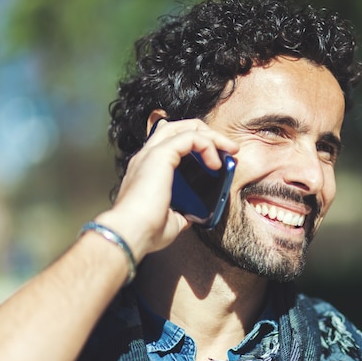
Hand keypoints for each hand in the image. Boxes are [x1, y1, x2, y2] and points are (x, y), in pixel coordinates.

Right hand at [95, 118, 238, 262]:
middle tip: (229, 149)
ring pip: (186, 127)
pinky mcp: (161, 155)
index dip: (197, 144)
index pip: (171, 141)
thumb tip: (192, 215)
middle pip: (179, 127)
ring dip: (212, 136)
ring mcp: (152, 153)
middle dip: (208, 134)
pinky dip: (208, 144)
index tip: (217, 159)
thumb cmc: (146, 231)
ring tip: (230, 150)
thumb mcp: (172, 219)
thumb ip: (182, 212)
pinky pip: (191, 137)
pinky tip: (217, 164)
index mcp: (148, 169)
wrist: (131, 234)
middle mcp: (148, 156)